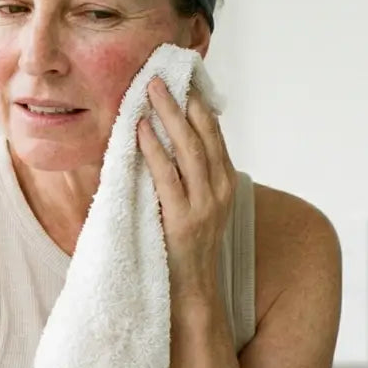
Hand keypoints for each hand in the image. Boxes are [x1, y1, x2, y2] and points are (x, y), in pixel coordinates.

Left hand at [136, 77, 235, 301]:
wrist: (192, 290)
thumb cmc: (185, 245)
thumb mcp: (197, 204)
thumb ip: (189, 175)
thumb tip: (166, 139)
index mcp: (226, 182)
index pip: (215, 133)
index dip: (199, 104)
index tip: (182, 78)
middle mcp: (220, 189)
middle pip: (203, 133)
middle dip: (182, 101)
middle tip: (159, 76)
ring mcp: (204, 204)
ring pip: (188, 148)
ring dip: (168, 115)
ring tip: (150, 91)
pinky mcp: (183, 219)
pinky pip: (167, 176)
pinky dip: (155, 149)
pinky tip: (142, 129)